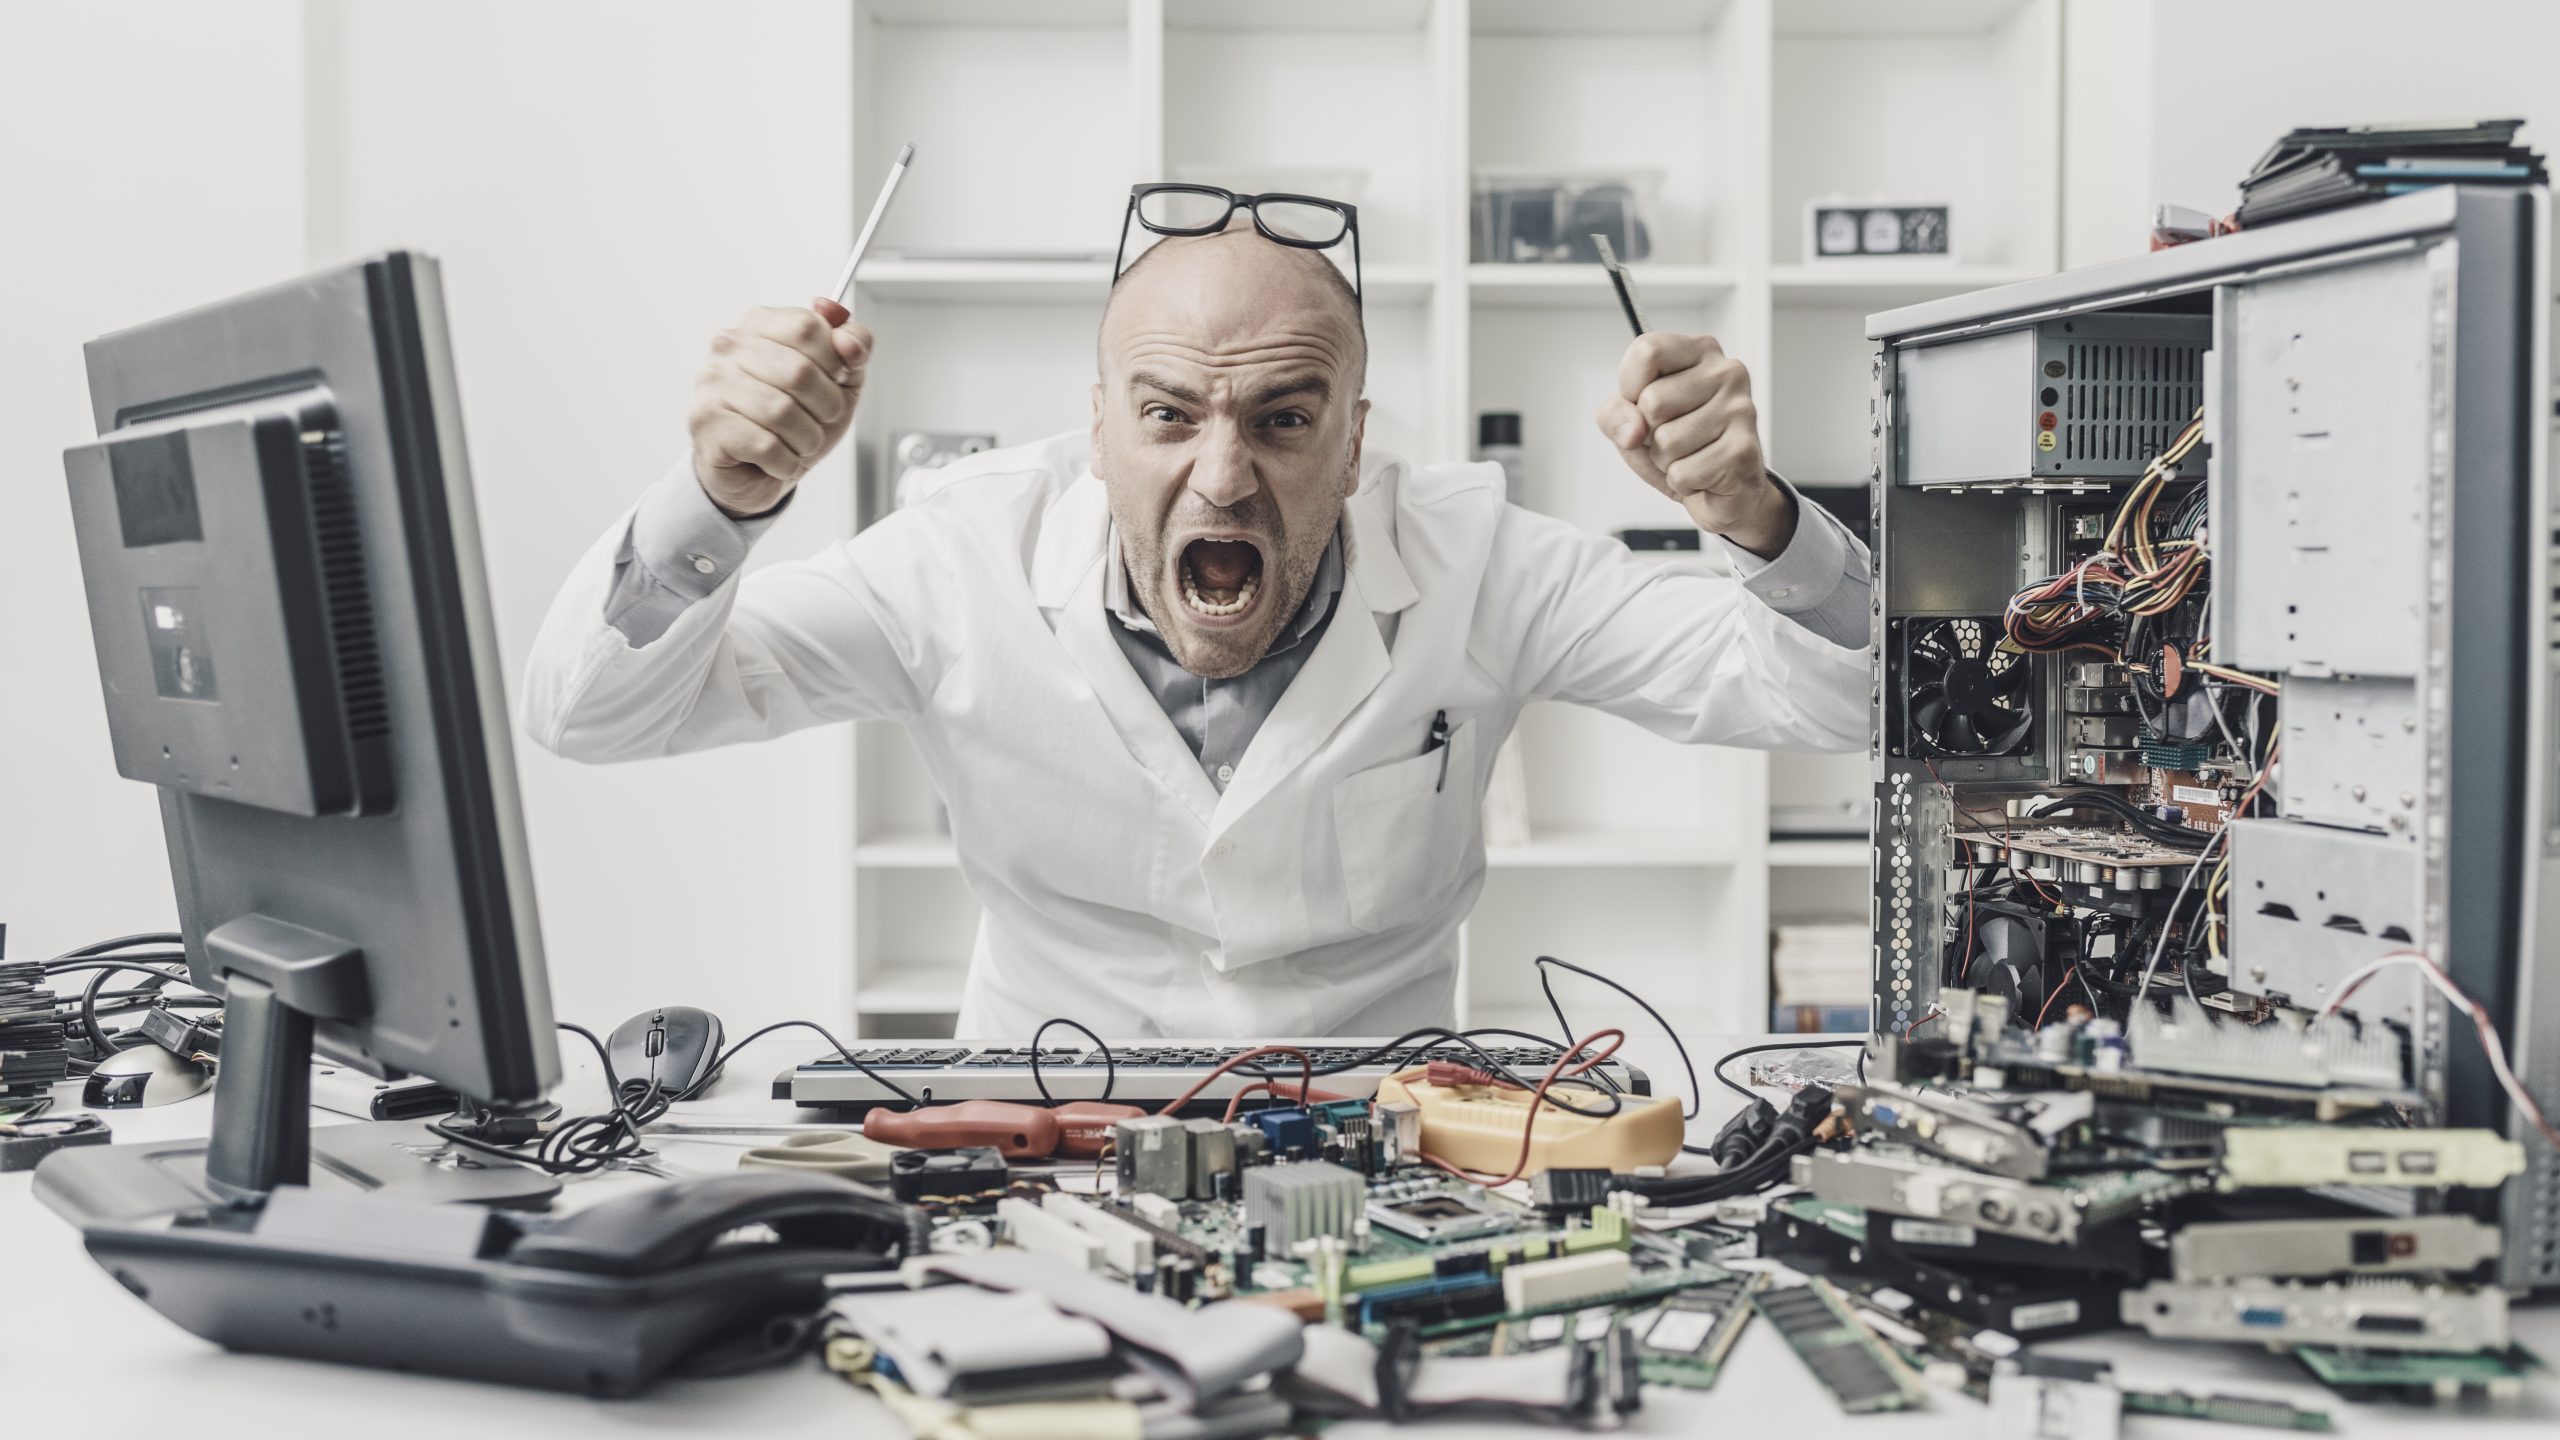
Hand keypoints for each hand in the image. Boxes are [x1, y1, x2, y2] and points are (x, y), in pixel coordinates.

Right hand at [688, 298, 871, 517]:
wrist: (759, 473)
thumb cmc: (797, 421)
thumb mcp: (841, 380)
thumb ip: (854, 348)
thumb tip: (850, 343)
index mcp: (762, 324)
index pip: (807, 327)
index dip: (835, 363)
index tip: (835, 382)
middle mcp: (730, 347)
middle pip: (798, 371)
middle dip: (825, 407)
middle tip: (819, 421)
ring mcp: (713, 382)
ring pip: (781, 411)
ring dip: (806, 439)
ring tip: (799, 444)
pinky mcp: (705, 421)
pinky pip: (764, 445)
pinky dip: (784, 461)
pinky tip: (777, 460)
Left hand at [1594, 333, 1795, 558]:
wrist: (1724, 490)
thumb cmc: (1680, 447)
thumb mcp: (1632, 423)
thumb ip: (1614, 415)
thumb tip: (1632, 430)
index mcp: (1700, 351)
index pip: (1646, 352)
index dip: (1630, 388)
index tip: (1644, 404)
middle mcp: (1727, 373)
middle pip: (1652, 401)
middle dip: (1649, 432)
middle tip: (1675, 437)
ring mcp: (1739, 410)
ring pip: (1666, 441)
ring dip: (1666, 461)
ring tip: (1690, 456)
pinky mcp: (1742, 450)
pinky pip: (1682, 473)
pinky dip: (1682, 483)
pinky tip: (1702, 476)